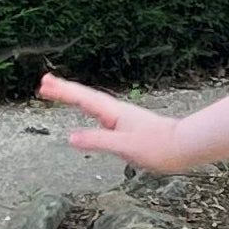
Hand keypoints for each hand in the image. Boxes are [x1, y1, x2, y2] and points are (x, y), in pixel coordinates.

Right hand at [39, 74, 185, 172]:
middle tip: (44, 82)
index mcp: (114, 113)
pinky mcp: (129, 127)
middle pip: (85, 97)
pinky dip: (90, 109)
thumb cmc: (158, 147)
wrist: (184, 146)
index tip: (44, 85)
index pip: (82, 99)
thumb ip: (98, 141)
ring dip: (75, 97)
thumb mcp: (124, 146)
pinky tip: (93, 114)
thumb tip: (71, 137)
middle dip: (64, 90)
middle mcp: (117, 112)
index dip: (62, 93)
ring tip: (60, 92)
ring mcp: (123, 118)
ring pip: (93, 104)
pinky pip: (102, 114)